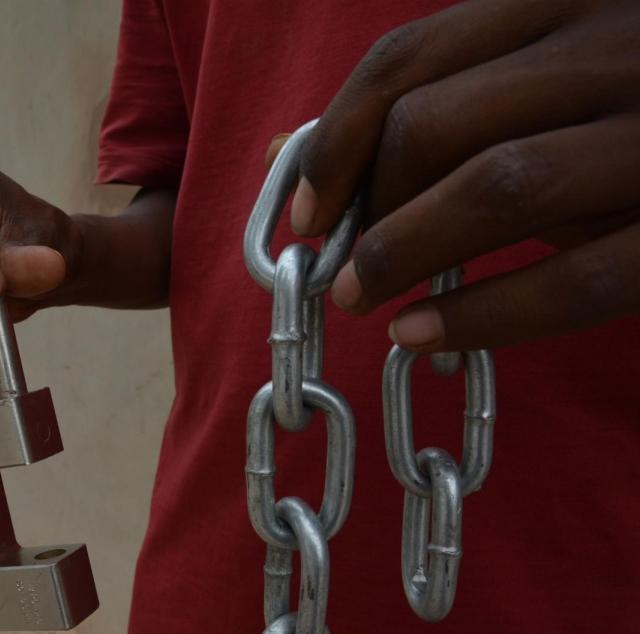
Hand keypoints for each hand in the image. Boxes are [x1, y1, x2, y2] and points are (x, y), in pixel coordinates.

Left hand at [289, 0, 639, 351]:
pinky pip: (578, 277)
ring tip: (367, 299)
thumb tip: (294, 155)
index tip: (305, 211)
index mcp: (567, 1)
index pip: (410, 56)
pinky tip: (423, 333)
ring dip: (406, 252)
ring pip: (499, 185)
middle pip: (437, 119)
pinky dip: (487, 313)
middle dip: (366, 204)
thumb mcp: (541, 86)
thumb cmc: (627, 125)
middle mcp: (617, 46)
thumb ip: (439, 103)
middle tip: (340, 268)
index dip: (334, 140)